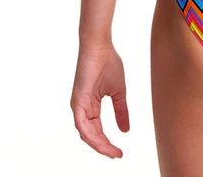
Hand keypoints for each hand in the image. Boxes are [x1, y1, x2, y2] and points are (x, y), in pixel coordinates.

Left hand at [71, 43, 129, 157]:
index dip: (107, 143)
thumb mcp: (119, 92)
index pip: (97, 131)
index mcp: (91, 105)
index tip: (120, 152)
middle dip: (104, 148)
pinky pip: (82, 124)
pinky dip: (91, 135)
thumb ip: (121, 111)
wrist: (100, 47)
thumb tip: (125, 130)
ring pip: (86, 133)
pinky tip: (101, 142)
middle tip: (117, 155)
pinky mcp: (77, 101)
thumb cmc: (108, 63)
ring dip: (99, 145)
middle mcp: (82, 108)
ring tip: (112, 152)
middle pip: (91, 136)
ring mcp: (78, 105)